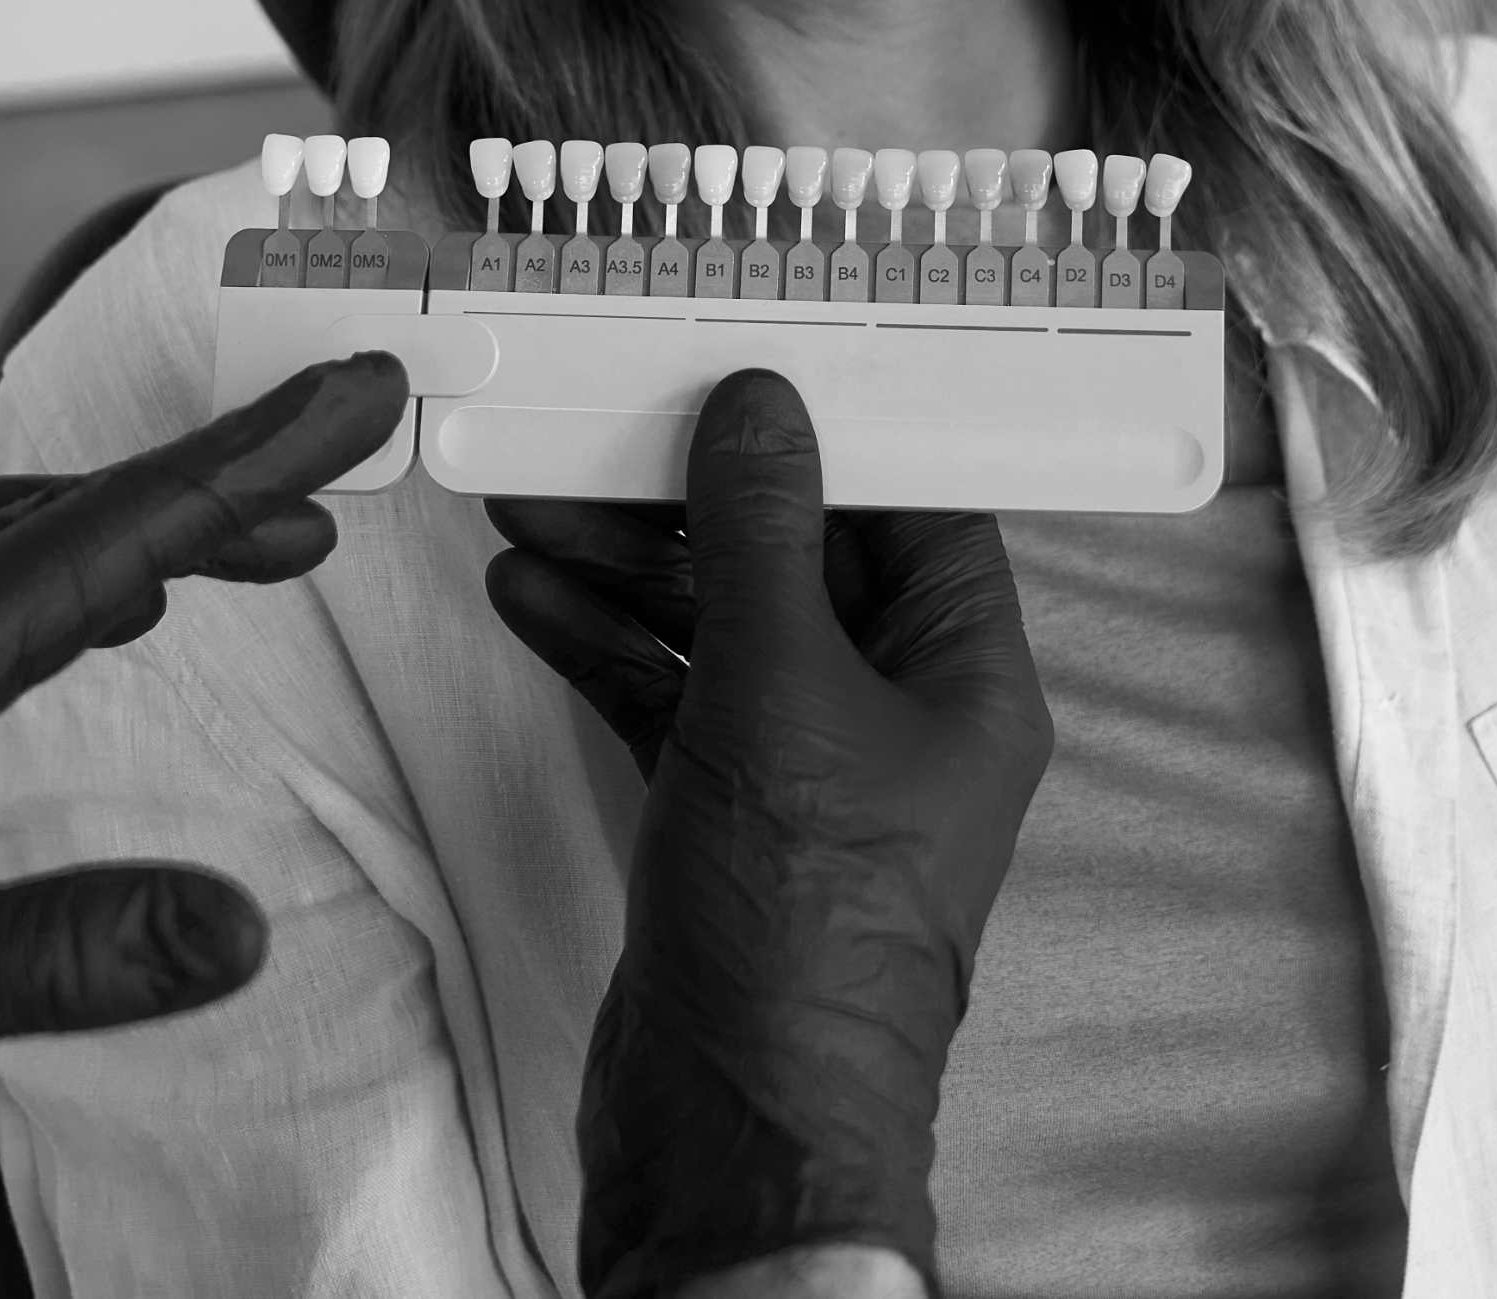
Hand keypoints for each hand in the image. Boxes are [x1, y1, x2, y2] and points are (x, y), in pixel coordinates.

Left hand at [0, 350, 407, 1250]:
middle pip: (71, 512)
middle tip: (349, 467)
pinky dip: (53, 567)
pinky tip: (77, 616)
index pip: (109, 536)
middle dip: (220, 481)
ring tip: (252, 543)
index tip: (367, 391)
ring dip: (140, 526)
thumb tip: (238, 929)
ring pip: (6, 539)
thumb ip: (41, 959)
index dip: (251, 465)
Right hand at [485, 370, 1049, 1298]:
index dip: (832, 435)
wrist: (736, 1127)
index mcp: (967, 681)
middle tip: (596, 432)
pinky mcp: (727, 820)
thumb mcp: (782, 692)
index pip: (916, 510)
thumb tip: (762, 411)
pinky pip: (669, 698)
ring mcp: (808, 776)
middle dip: (694, 498)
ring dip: (627, 565)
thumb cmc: (803, 932)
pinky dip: (602, 646)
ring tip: (529, 503)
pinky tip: (528, 593)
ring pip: (721, 627)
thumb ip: (763, 540)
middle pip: (803, 560)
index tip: (742, 368)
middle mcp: (899, 721)